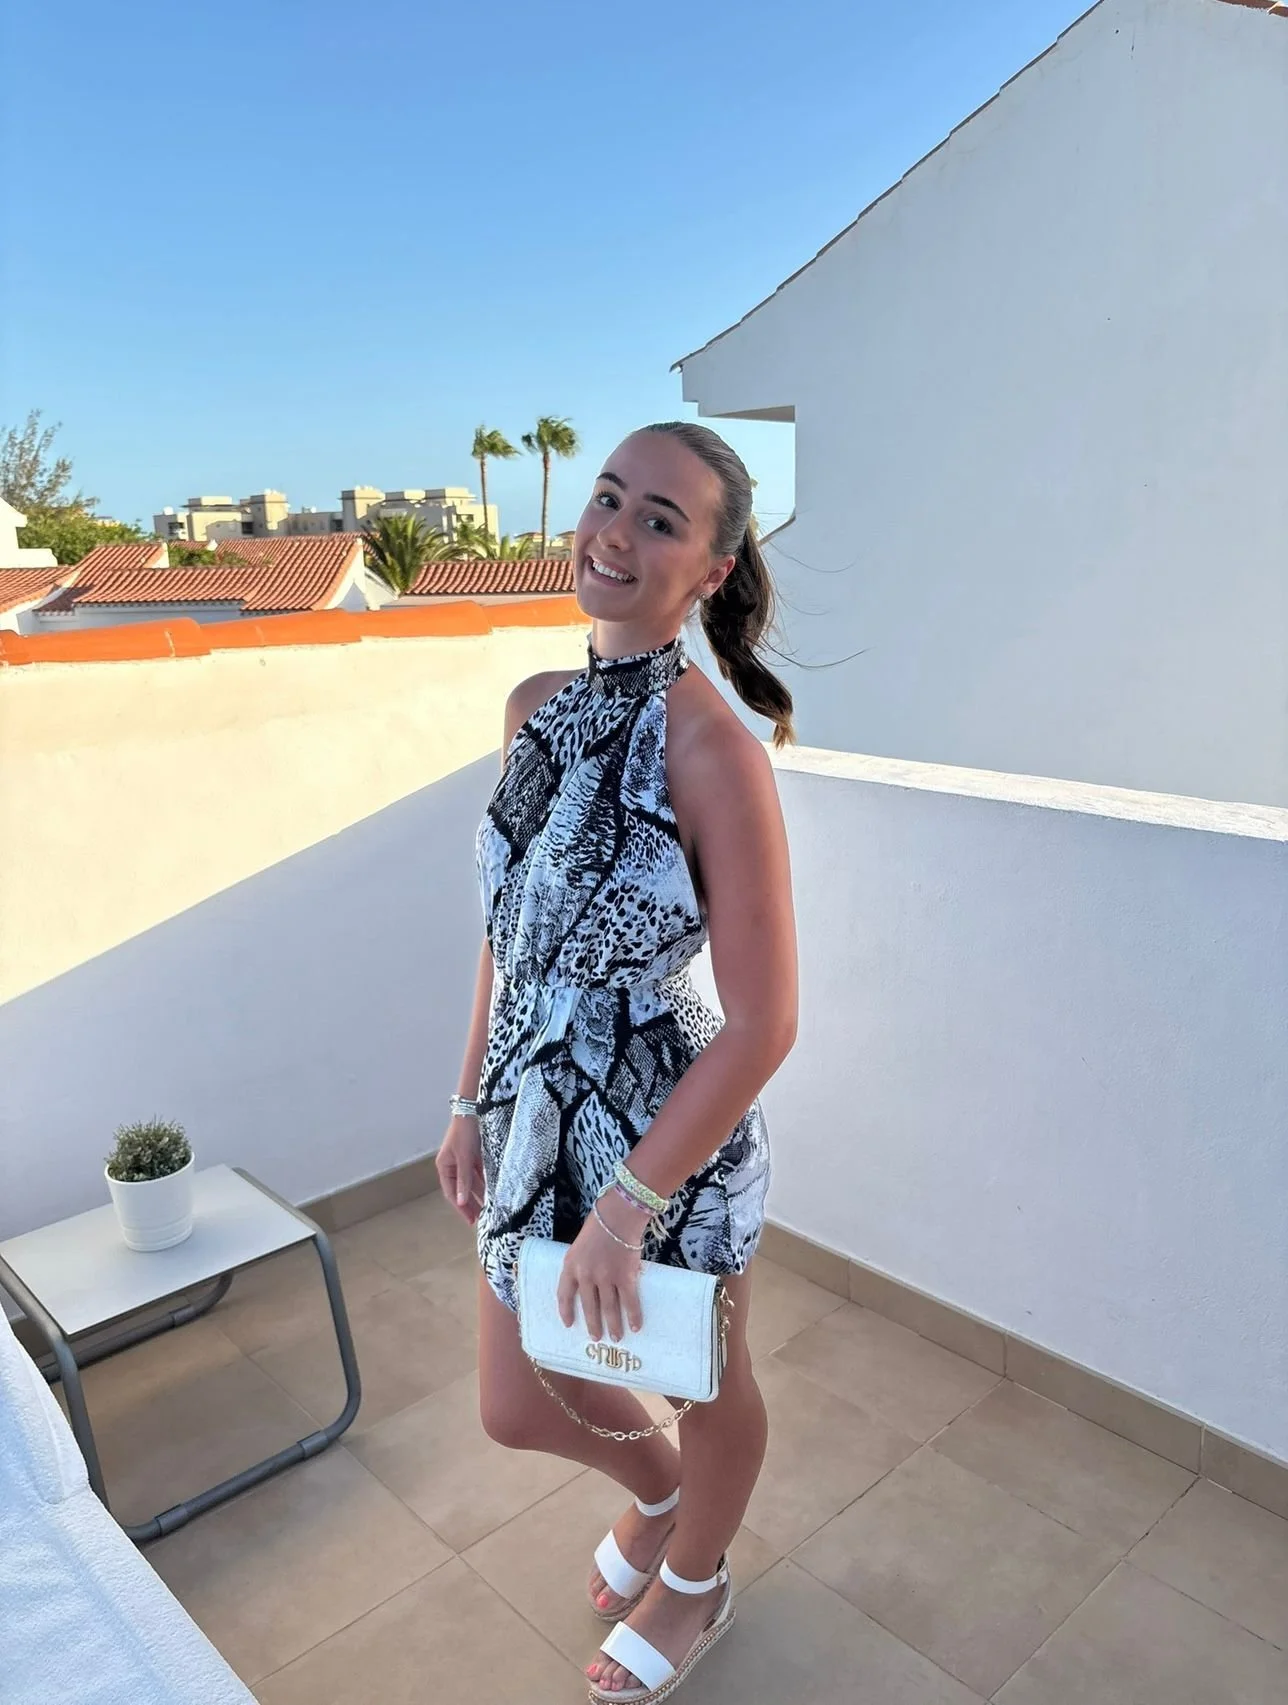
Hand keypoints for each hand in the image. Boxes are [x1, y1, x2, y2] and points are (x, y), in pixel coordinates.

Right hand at [436, 1115, 484, 1225]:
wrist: (473, 1109)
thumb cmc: (464, 1132)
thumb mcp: (464, 1157)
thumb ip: (464, 1179)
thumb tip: (461, 1201)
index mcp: (445, 1166)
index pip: (452, 1193)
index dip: (461, 1207)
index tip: (470, 1220)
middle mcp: (454, 1166)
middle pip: (462, 1189)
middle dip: (471, 1204)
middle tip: (480, 1219)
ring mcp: (465, 1161)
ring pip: (472, 1182)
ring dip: (479, 1195)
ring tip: (489, 1209)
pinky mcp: (475, 1155)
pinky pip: (480, 1173)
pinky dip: (485, 1183)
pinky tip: (492, 1192)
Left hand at [558, 1193, 647, 1341]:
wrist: (618, 1214)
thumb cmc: (599, 1224)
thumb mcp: (580, 1245)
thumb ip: (581, 1264)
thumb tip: (589, 1283)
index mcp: (570, 1266)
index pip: (564, 1294)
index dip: (566, 1311)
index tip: (568, 1324)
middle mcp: (586, 1275)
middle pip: (588, 1306)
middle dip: (593, 1325)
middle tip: (596, 1338)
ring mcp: (605, 1278)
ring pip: (608, 1308)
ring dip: (613, 1325)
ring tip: (615, 1338)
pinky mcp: (625, 1277)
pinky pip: (629, 1301)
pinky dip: (633, 1315)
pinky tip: (635, 1327)